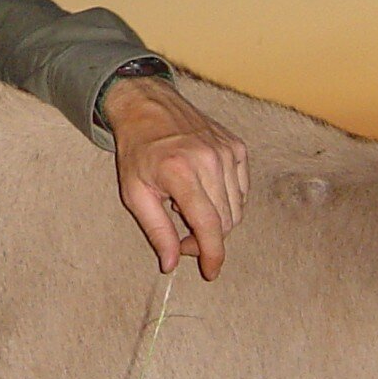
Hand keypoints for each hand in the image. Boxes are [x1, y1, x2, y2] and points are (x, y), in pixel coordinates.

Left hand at [103, 76, 248, 278]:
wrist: (149, 106)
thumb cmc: (138, 151)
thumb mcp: (135, 194)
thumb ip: (156, 230)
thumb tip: (171, 264)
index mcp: (181, 173)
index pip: (209, 225)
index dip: (213, 255)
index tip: (211, 272)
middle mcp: (209, 161)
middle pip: (225, 221)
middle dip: (207, 239)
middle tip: (182, 236)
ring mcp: (227, 152)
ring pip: (237, 208)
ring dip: (217, 220)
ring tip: (188, 207)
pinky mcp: (237, 147)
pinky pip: (242, 190)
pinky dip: (227, 201)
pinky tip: (204, 192)